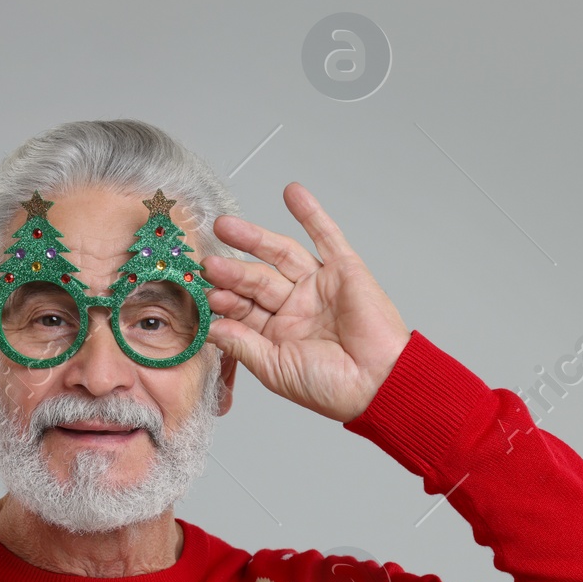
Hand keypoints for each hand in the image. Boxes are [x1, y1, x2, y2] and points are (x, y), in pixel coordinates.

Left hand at [203, 183, 410, 423]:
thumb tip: (210, 327)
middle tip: (208, 261)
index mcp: (278, 332)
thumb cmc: (332, 388)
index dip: (225, 298)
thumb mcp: (276, 369)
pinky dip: (310, 213)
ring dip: (254, 238)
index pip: (243, 307)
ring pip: (281, 254)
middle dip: (232, 270)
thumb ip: (242, 345)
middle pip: (257, 279)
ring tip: (226, 225)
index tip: (205, 292)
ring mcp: (319, 286)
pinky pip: (326, 236)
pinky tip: (291, 193)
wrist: (377, 384)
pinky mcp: (345, 270)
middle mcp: (296, 306)